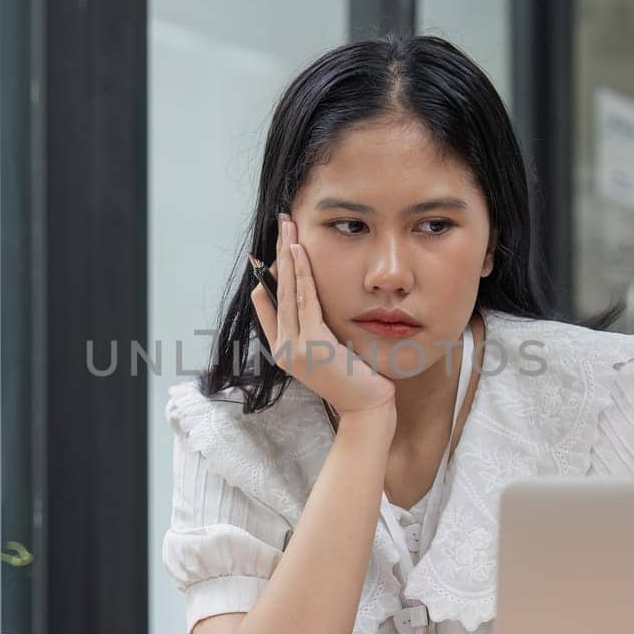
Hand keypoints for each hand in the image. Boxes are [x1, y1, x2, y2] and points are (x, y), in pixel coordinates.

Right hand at [249, 213, 395, 419]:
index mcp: (284, 351)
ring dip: (287, 255)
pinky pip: (304, 300)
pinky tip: (300, 252)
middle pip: (275, 291)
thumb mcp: (332, 353)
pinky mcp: (311, 344)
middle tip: (280, 225)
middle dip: (277, 254)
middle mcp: (283, 348)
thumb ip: (319, 332)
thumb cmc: (356, 381)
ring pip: (287, 291)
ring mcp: (294, 347)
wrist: (367, 408)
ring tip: (288, 228)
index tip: (270, 252)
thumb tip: (317, 305)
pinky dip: (301, 273)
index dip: (266, 276)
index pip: (266, 307)